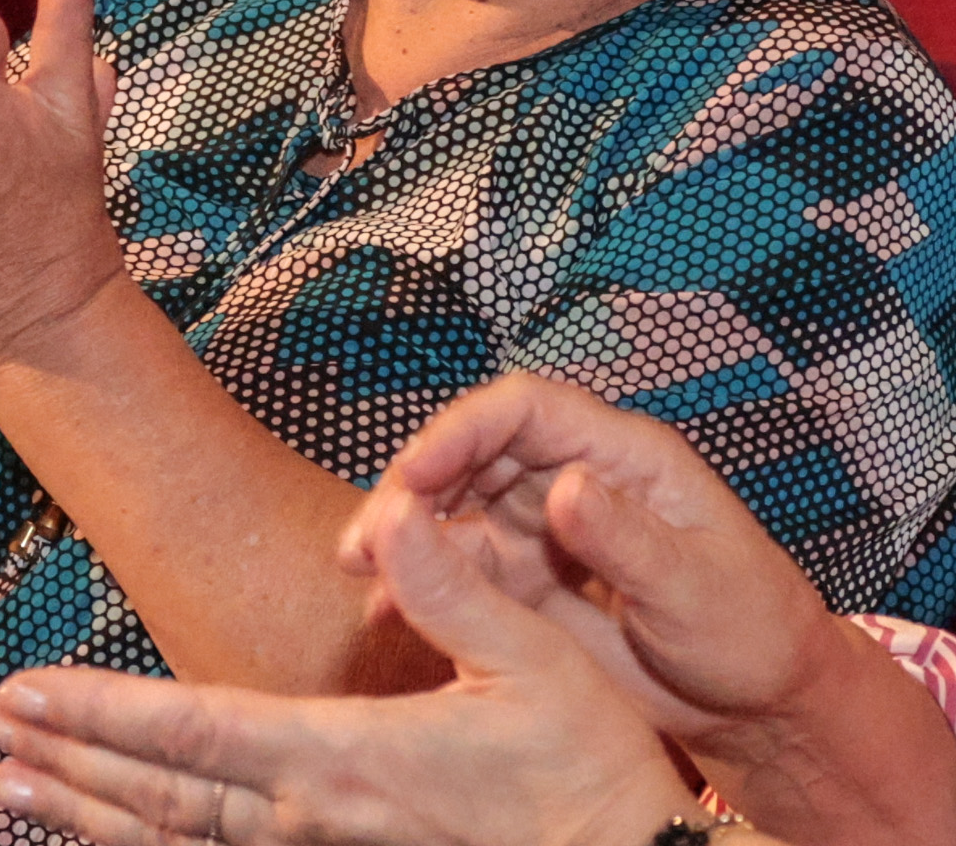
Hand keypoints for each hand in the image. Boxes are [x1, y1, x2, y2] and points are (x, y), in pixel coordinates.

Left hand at [0, 504, 701, 845]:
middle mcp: (310, 824)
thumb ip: (457, 588)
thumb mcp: (541, 665)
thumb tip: (398, 511)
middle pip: (154, 793)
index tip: (15, 698)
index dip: (95, 715)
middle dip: (59, 761)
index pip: (188, 731)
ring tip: (2, 796)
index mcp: (344, 760)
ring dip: (82, 815)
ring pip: (173, 843)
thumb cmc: (594, 781)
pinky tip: (108, 838)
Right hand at [351, 375, 858, 765]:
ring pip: (451, 505)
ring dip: (401, 530)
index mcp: (623, 456)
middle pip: (470, 452)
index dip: (462, 429)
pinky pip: (456, 563)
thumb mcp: (698, 588)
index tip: (417, 473)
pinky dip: (415, 578)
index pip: (525, 410)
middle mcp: (572, 477)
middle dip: (411, 485)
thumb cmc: (753, 633)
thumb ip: (630, 539)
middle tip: (367, 536)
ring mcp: (544, 527)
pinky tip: (385, 607)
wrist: (759, 707)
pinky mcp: (526, 575)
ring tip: (359, 568)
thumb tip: (564, 486)